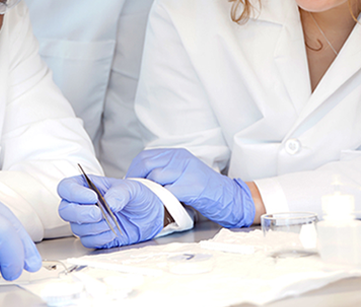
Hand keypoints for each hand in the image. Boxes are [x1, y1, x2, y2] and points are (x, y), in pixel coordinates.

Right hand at [58, 175, 162, 248]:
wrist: (150, 216)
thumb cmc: (138, 197)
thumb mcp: (132, 188)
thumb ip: (120, 193)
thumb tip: (109, 203)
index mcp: (87, 186)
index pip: (66, 188)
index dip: (74, 194)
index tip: (92, 198)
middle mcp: (83, 204)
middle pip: (65, 210)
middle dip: (81, 214)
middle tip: (99, 214)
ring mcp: (86, 222)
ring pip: (76, 228)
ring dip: (95, 227)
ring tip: (112, 221)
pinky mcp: (93, 237)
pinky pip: (87, 241)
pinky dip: (100, 238)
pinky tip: (112, 232)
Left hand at [126, 148, 253, 227]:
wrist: (230, 198)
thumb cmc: (205, 190)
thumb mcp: (183, 173)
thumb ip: (165, 172)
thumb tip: (140, 179)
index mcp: (177, 154)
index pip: (145, 156)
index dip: (134, 170)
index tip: (129, 183)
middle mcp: (181, 159)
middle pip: (147, 165)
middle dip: (137, 180)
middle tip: (134, 193)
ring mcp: (188, 171)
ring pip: (156, 177)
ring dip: (149, 191)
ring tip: (149, 200)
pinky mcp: (193, 186)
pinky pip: (169, 192)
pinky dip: (162, 200)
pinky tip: (162, 206)